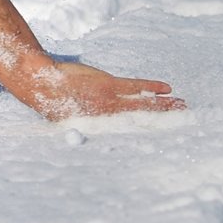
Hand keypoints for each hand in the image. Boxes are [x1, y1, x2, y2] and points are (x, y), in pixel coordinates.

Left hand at [26, 61, 185, 120]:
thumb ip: (81, 124)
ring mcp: (108, 100)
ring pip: (142, 104)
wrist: (39, 82)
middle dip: (162, 122)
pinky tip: (166, 88)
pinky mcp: (107, 84)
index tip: (160, 139)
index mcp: (99, 127)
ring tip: (182, 106)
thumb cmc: (50, 100)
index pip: (126, 133)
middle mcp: (107, 117)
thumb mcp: (66, 118)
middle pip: (140, 121)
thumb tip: (84, 133)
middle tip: (183, 122)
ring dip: (164, 105)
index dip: (144, 135)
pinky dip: (151, 87)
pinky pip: (135, 86)